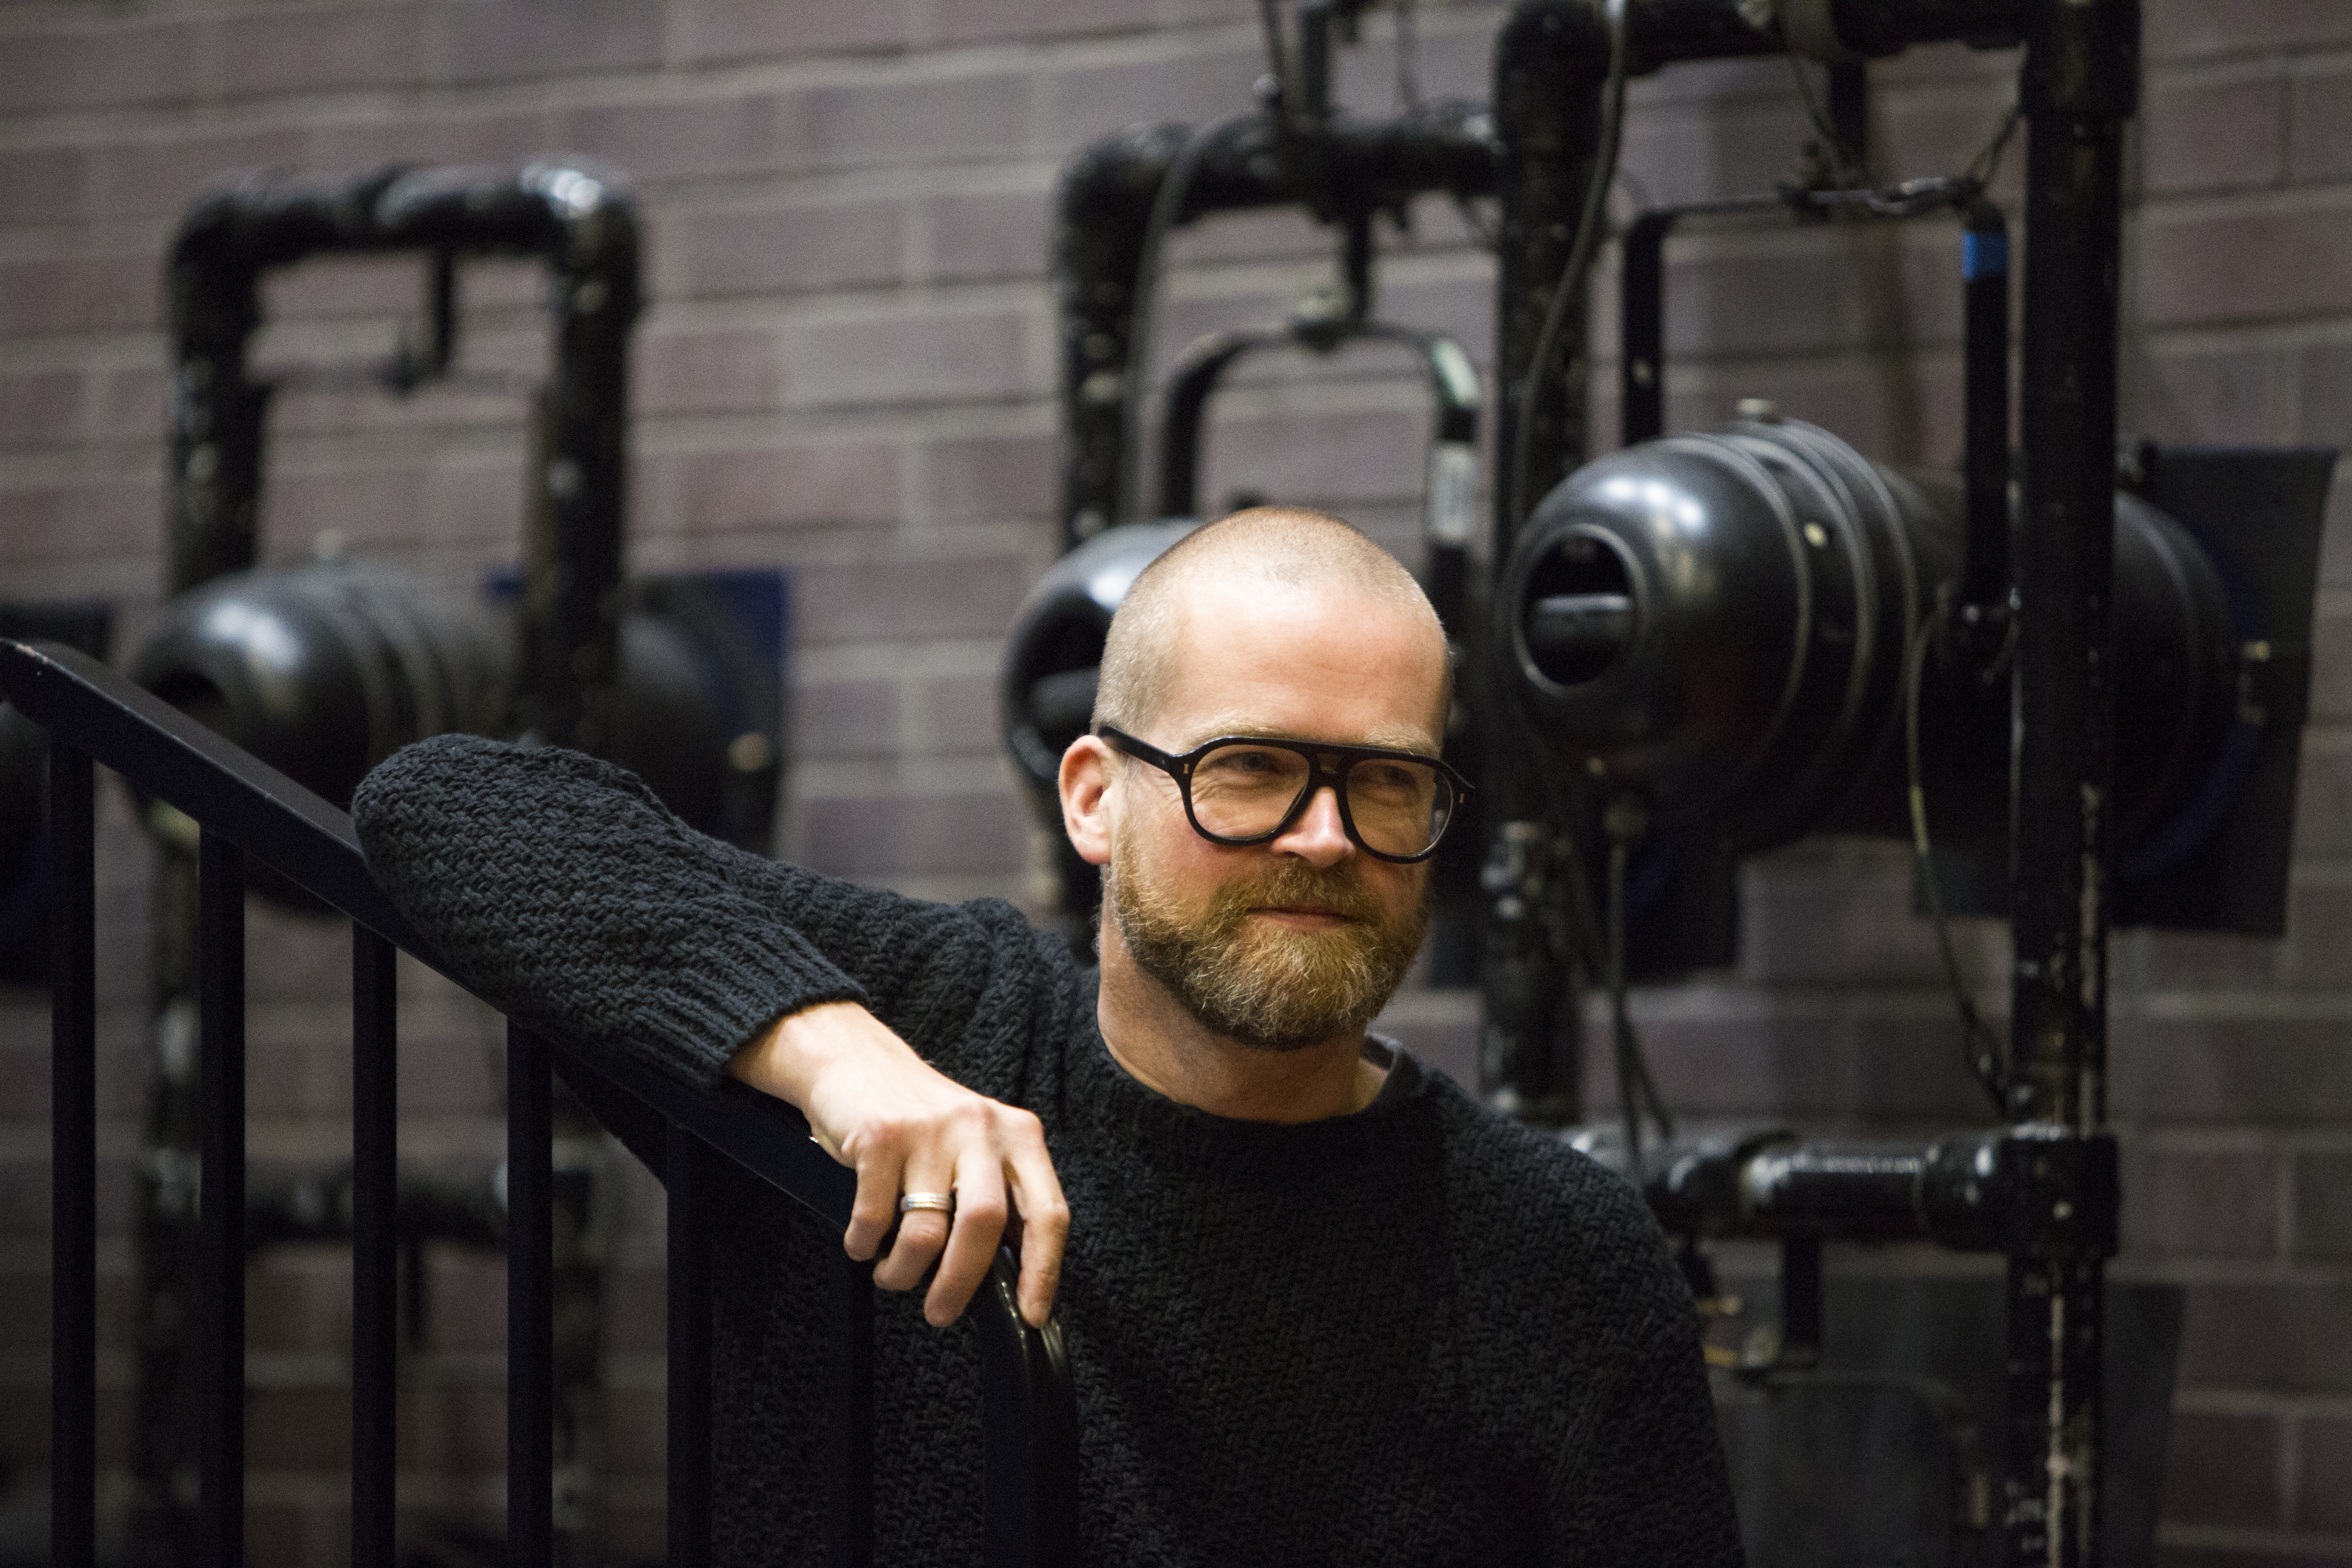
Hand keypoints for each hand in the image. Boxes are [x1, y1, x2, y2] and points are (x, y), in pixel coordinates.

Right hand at [726, 1001, 1068, 1328]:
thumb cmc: (921, 1121)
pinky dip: (864, 1245)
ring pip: (926, 1230)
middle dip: (960, 1282)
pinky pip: (873, 1216)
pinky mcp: (880, 1135)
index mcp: (1018, 1136)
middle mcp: (980, 1127)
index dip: (1043, 1271)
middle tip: (940, 1313)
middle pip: (984, 1224)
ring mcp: (929, 1129)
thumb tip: (1007, 1279)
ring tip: (893, 1274)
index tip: (1031, 1314)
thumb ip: (997, 1197)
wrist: (856, 1060)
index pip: (1047, 1212)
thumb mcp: (975, 1147)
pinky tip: (862, 1243)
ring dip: (903, 1271)